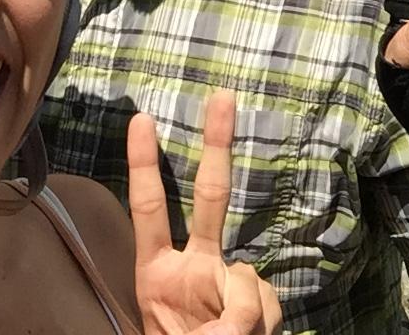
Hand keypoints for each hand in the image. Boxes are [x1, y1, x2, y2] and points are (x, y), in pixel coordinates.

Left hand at [128, 91, 282, 334]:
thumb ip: (222, 318)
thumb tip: (249, 290)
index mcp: (156, 274)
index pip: (149, 209)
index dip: (144, 165)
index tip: (142, 118)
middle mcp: (193, 267)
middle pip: (211, 198)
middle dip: (218, 146)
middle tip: (222, 96)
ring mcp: (226, 282)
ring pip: (248, 276)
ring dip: (242, 313)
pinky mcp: (256, 303)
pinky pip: (266, 301)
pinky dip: (259, 324)